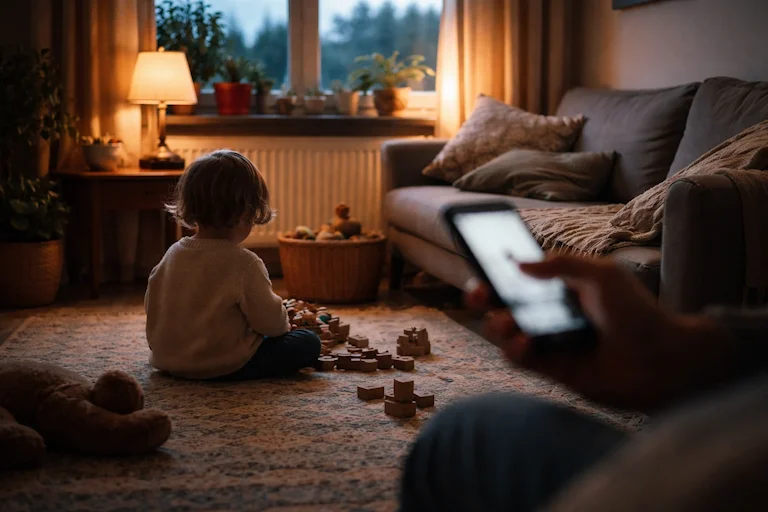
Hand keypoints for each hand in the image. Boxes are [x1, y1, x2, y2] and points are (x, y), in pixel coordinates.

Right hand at [466, 256, 724, 410]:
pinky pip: (521, 359)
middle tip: (477, 294)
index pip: (520, 277)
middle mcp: (551, 313)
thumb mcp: (603, 275)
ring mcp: (550, 342)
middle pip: (504, 304)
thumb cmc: (638, 313)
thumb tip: (520, 264)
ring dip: (499, 325)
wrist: (664, 361)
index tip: (481, 264)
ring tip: (508, 322)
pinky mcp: (554, 369)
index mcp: (562, 287)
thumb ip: (562, 264)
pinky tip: (526, 342)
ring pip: (506, 333)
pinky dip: (516, 350)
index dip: (498, 271)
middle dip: (483, 298)